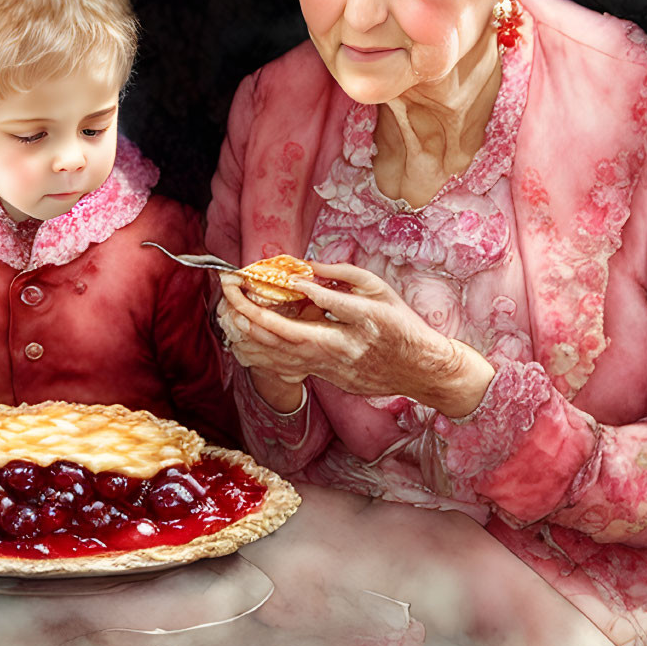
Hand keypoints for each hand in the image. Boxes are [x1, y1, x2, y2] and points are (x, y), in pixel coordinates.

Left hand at [218, 262, 494, 419]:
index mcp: (367, 321)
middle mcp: (346, 347)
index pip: (329, 303)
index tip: (270, 273)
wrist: (420, 371)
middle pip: (290, 334)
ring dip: (249, 333)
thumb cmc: (402, 326)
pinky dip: (259, 353)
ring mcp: (333, 367)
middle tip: (230, 287)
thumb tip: (307, 267)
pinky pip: (284, 367)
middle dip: (252, 310)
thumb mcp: (381, 290)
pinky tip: (240, 338)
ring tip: (226, 309)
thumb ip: (345, 275)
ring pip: (281, 355)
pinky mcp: (326, 378)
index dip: (302, 289)